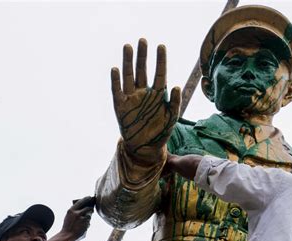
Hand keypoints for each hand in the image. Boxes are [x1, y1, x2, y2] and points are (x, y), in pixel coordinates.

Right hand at [61, 196, 94, 239]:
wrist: (67, 236)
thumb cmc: (67, 226)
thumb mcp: (68, 216)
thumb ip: (75, 211)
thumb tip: (85, 207)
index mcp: (71, 210)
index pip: (81, 201)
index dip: (86, 199)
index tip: (89, 197)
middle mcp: (77, 213)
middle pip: (88, 208)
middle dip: (90, 208)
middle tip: (92, 208)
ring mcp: (82, 219)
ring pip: (89, 216)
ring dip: (88, 218)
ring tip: (84, 221)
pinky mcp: (86, 224)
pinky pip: (88, 222)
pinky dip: (87, 224)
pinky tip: (82, 227)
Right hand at [111, 38, 180, 164]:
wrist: (146, 148)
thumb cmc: (161, 132)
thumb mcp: (172, 117)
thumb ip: (176, 102)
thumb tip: (176, 86)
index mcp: (158, 94)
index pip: (159, 73)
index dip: (160, 60)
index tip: (161, 46)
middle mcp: (144, 93)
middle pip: (142, 70)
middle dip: (143, 56)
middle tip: (143, 40)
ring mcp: (131, 98)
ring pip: (129, 76)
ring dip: (128, 62)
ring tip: (128, 47)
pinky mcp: (120, 107)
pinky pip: (117, 91)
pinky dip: (116, 80)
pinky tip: (116, 69)